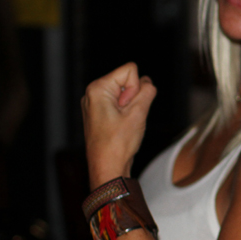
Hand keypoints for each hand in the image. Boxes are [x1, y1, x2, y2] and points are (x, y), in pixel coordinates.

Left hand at [81, 62, 156, 188]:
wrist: (107, 168)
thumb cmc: (118, 144)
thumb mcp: (139, 113)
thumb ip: (147, 91)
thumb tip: (148, 83)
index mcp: (97, 88)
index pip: (130, 70)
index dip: (136, 88)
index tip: (128, 109)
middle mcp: (92, 93)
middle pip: (126, 80)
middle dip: (133, 97)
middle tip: (126, 118)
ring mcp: (94, 104)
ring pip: (124, 93)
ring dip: (130, 107)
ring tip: (124, 124)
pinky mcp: (98, 113)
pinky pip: (118, 104)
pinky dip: (125, 113)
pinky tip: (122, 127)